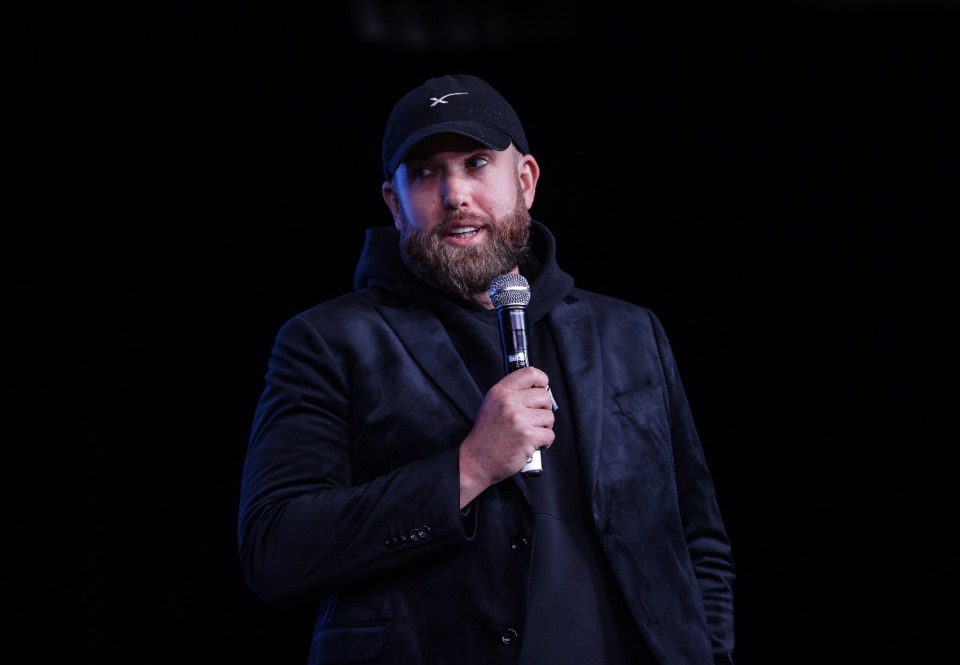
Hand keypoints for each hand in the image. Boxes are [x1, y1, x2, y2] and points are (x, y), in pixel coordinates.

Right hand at [458, 366, 554, 505]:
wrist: (476, 461)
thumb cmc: (486, 435)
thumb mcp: (492, 405)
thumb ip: (512, 394)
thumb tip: (539, 390)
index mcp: (500, 391)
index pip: (530, 373)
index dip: (542, 381)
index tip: (542, 389)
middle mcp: (509, 402)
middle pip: (544, 396)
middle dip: (544, 409)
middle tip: (534, 419)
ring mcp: (519, 419)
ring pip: (549, 417)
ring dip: (544, 427)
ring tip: (530, 433)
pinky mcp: (527, 436)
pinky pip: (549, 435)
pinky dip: (544, 442)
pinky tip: (532, 444)